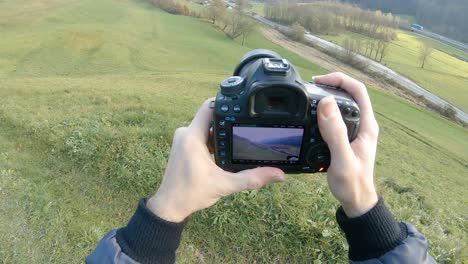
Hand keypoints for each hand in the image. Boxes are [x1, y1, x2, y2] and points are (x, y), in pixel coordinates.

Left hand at [147, 99, 285, 221]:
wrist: (170, 205)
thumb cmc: (191, 195)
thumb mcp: (225, 185)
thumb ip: (252, 178)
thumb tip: (278, 174)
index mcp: (192, 137)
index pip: (209, 106)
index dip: (226, 103)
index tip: (242, 106)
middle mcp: (185, 133)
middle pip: (210, 116)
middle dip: (227, 120)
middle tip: (245, 125)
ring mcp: (182, 139)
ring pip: (206, 125)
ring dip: (220, 130)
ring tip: (237, 137)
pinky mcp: (183, 145)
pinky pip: (200, 134)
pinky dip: (213, 138)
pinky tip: (224, 149)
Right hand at [314, 73, 378, 217]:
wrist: (356, 201)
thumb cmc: (353, 183)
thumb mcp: (342, 158)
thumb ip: (335, 132)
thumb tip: (326, 103)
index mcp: (367, 125)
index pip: (358, 90)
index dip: (339, 80)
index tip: (318, 81)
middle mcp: (363, 124)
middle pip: (349, 93)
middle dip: (330, 85)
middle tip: (310, 87)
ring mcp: (355, 131)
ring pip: (341, 105)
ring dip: (326, 98)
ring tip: (308, 98)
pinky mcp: (346, 138)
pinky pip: (335, 118)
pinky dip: (322, 112)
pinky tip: (311, 117)